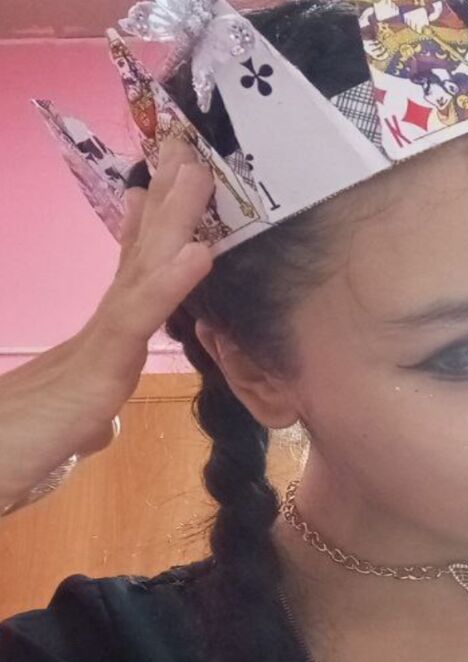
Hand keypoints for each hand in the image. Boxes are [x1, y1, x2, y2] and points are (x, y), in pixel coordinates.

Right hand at [0, 138, 213, 507]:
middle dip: (166, 204)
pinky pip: (138, 319)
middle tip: (185, 150)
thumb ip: (87, 421)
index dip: (148, 233)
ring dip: (173, 219)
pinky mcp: (96, 368)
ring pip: (143, 271)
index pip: (130, 279)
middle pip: (140, 258)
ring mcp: (98, 344)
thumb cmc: (13, 454)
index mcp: (99, 344)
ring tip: (195, 171)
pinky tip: (198, 250)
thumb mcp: (65, 437)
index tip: (162, 191)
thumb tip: (100, 422)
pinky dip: (169, 282)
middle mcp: (99, 333)